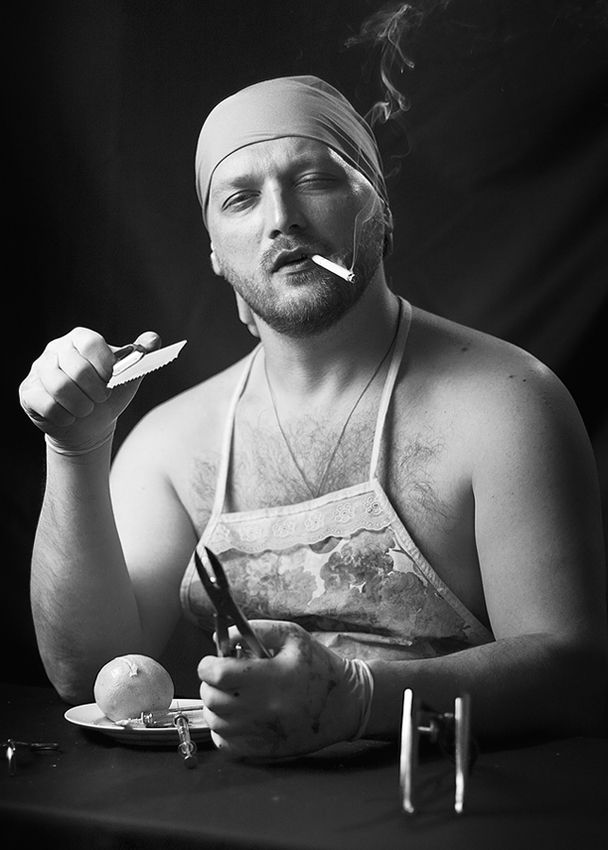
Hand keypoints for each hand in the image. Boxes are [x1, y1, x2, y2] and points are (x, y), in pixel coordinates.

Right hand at [19, 327, 160, 452]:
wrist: (89, 423)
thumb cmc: (108, 394)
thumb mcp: (128, 375)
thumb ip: (142, 356)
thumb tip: (154, 339)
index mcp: (80, 338)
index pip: (90, 343)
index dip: (104, 366)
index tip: (110, 380)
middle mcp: (56, 348)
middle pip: (77, 369)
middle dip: (96, 391)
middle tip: (100, 398)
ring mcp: (39, 369)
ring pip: (60, 388)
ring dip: (81, 406)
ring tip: (86, 409)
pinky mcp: (28, 391)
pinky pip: (47, 405)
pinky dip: (65, 417)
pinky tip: (69, 416)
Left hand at [197, 620, 370, 758]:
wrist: (346, 704)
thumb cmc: (319, 666)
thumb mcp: (292, 635)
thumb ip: (256, 630)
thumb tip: (222, 639)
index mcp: (272, 678)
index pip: (218, 675)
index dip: (208, 665)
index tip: (213, 661)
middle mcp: (265, 709)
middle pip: (213, 699)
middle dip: (211, 684)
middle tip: (223, 676)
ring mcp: (263, 733)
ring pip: (216, 722)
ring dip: (216, 706)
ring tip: (232, 694)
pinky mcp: (264, 751)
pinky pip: (225, 744)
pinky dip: (223, 730)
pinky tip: (237, 716)